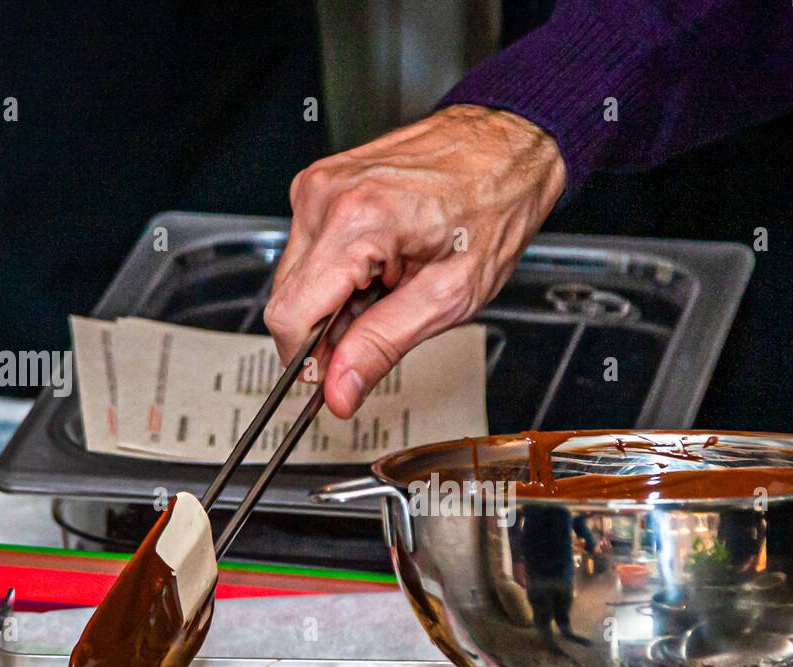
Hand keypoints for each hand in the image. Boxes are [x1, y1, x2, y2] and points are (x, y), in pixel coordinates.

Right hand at [264, 105, 565, 416]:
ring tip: (392, 283)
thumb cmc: (491, 210)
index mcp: (356, 222)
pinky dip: (340, 271)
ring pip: (297, 279)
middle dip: (328, 328)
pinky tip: (382, 262)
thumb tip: (339, 390)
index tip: (335, 376)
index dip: (307, 360)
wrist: (504, 151)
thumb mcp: (448, 297)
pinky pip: (309, 251)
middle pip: (288, 299)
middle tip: (385, 318)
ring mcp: (317, 186)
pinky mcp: (320, 185)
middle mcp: (324, 197)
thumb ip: (383, 346)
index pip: (290, 316)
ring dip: (336, 299)